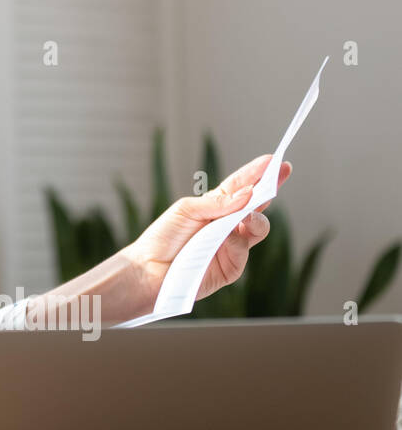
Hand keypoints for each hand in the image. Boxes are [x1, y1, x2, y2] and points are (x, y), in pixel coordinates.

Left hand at [128, 154, 292, 304]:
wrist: (148, 269)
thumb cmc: (164, 236)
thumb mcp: (186, 210)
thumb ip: (217, 203)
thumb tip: (248, 193)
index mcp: (215, 206)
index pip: (240, 187)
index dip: (257, 173)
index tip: (275, 160)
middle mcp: (227, 224)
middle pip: (257, 205)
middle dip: (270, 188)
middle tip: (280, 173)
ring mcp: (232, 246)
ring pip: (257, 227)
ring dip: (256, 215)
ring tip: (252, 208)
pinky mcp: (231, 267)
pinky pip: (242, 250)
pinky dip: (236, 241)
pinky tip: (229, 235)